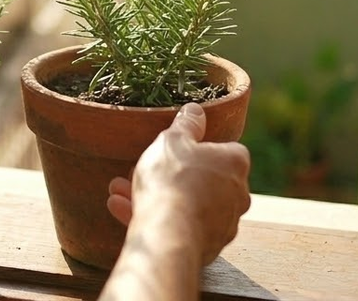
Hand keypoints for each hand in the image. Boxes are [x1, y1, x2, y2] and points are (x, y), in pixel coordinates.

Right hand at [108, 103, 250, 265]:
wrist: (169, 233)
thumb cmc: (173, 179)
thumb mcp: (172, 140)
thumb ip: (185, 124)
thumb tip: (195, 110)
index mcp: (236, 164)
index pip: (226, 149)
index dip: (200, 147)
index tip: (177, 148)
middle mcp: (237, 195)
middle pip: (203, 178)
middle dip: (170, 173)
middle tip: (142, 167)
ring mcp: (223, 223)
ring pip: (186, 203)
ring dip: (156, 194)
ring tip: (121, 186)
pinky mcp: (206, 246)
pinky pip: (177, 225)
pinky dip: (153, 215)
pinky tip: (120, 207)